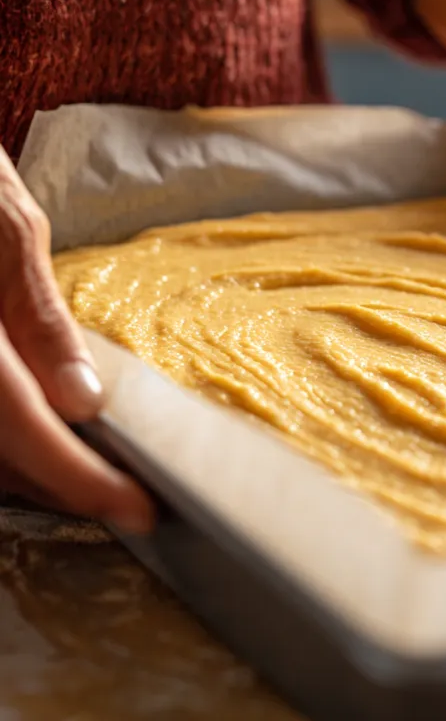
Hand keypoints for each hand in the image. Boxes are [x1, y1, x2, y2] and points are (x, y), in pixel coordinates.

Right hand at [0, 152, 151, 530]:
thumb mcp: (12, 233)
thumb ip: (40, 322)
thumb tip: (82, 402)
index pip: (24, 431)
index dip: (80, 480)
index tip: (137, 508)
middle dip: (59, 486)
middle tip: (123, 496)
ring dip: (30, 471)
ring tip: (91, 473)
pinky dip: (8, 439)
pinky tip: (44, 433)